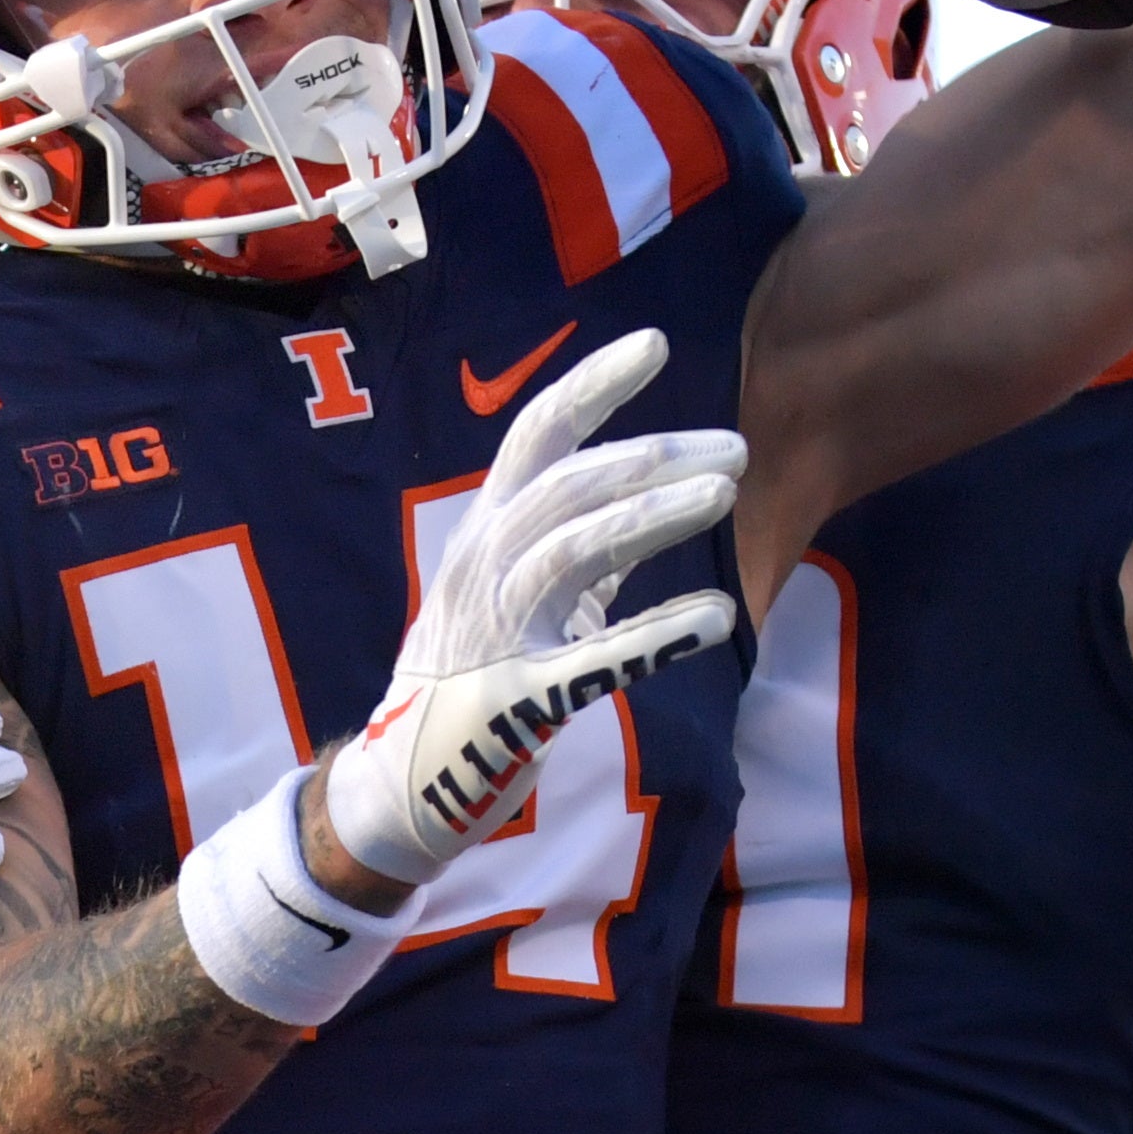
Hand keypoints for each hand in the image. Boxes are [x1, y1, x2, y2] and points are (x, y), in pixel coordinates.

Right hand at [318, 328, 737, 887]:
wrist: (399, 787)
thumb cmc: (464, 686)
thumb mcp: (508, 600)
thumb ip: (573, 556)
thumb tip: (642, 506)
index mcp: (481, 535)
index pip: (535, 436)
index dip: (593, 385)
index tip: (655, 346)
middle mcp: (481, 570)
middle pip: (568, 486)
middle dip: (652, 457)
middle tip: (733, 448)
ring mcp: (495, 634)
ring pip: (575, 550)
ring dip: (654, 515)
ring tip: (726, 493)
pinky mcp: (517, 702)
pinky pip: (594, 660)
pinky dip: (659, 635)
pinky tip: (717, 616)